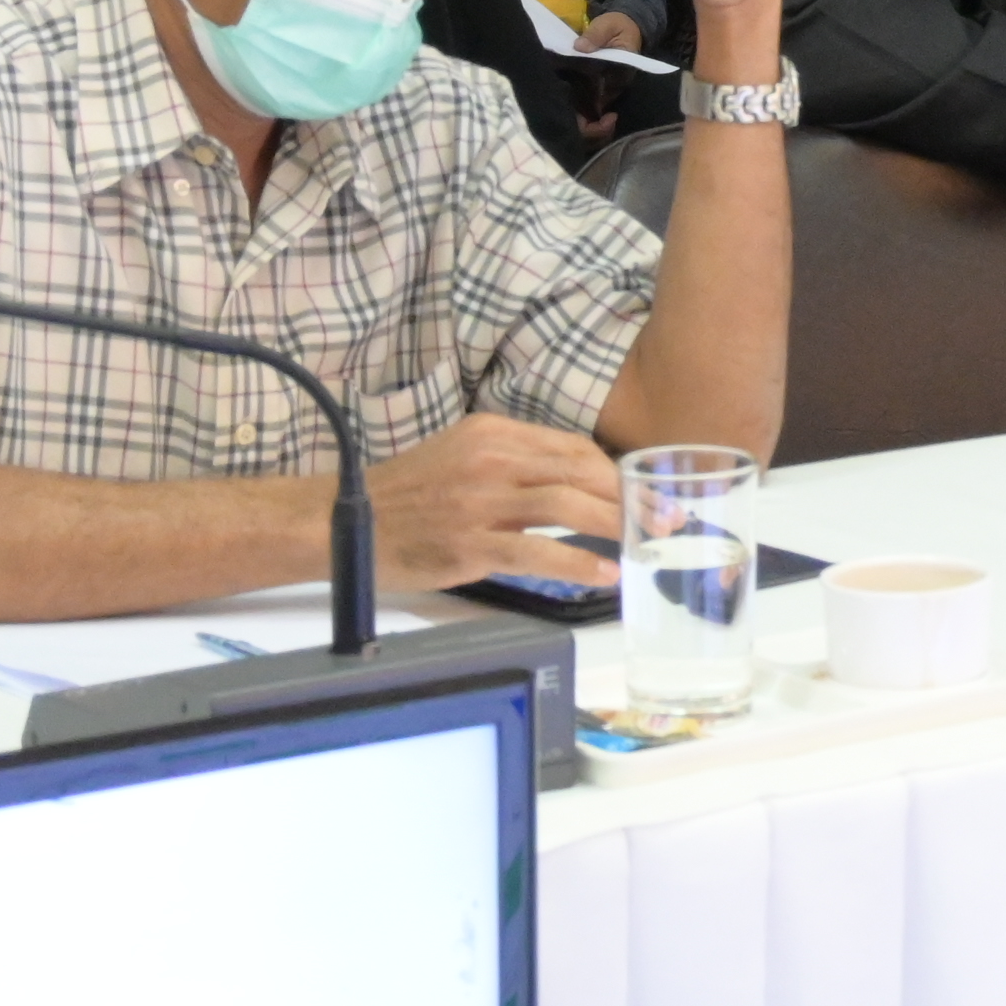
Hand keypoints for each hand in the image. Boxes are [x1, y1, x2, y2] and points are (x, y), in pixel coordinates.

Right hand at [361, 413, 624, 590]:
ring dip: (616, 524)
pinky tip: (605, 572)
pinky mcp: (470, 543)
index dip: (615, 472)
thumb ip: (514, 463)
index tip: (644, 492)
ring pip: (568, 505)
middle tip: (666, 517)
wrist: (340, 521)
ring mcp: (480, 501)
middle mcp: (491, 459)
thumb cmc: (406, 495)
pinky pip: (538, 550)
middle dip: (630, 496)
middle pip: (580, 473)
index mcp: (493, 433)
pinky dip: (579, 561)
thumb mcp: (462, 457)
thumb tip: (576, 482)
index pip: (573, 448)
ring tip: (646, 542)